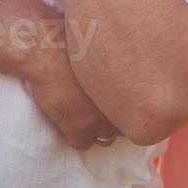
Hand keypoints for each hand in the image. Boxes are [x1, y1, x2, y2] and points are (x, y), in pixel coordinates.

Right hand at [17, 20, 121, 150]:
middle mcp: (119, 107)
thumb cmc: (76, 42)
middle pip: (125, 125)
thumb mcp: (108, 53)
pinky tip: (71, 123)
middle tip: (103, 109)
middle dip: (116, 119)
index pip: (138, 109)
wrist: (48, 50)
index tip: (119, 100)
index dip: (126, 105)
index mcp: (130, 88)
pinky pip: (83, 145)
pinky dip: (77, 137)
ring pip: (107, 138)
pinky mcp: (76, 130)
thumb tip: (129, 71)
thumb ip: (120, 69)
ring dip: (99, 130)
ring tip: (87, 117)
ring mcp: (98, 121)